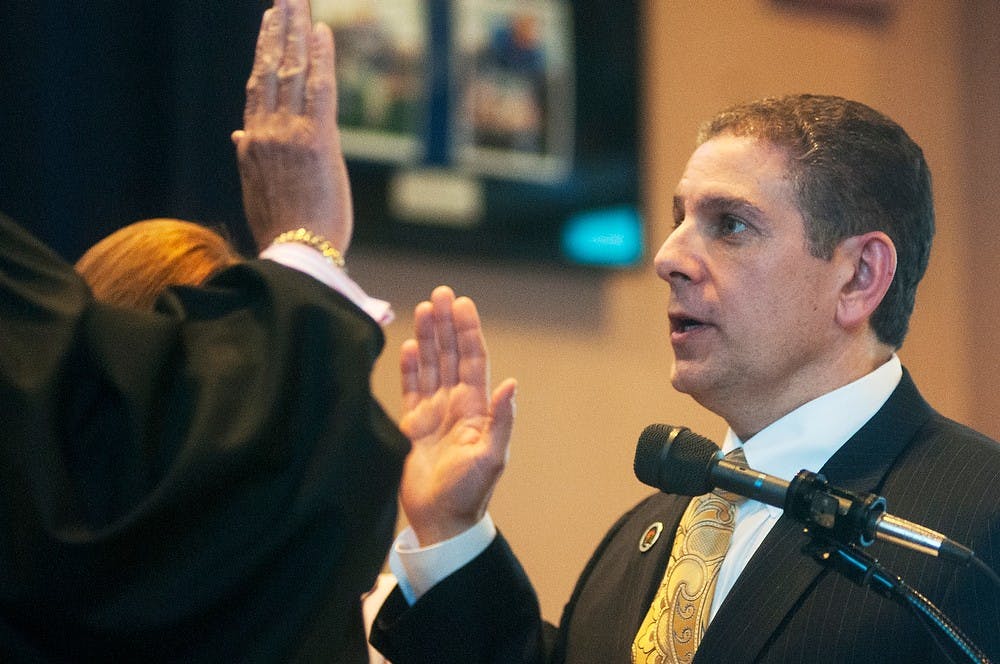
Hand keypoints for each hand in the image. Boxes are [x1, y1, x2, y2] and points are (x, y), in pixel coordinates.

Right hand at [232, 0, 352, 253]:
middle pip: (272, 70)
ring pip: (293, 71)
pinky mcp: (317, 140)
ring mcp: (290, 134)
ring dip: (296, 32)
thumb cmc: (283, 231)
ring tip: (299, 2)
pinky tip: (322, 32)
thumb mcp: (257, 191)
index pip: (258, 88)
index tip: (270, 26)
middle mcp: (266, 132)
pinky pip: (319, 89)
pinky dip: (320, 58)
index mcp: (252, 145)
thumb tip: (238, 135)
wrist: (297, 255)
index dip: (264, 53)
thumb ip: (249, 158)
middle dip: (278, 29)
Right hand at [399, 286, 517, 545]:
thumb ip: (500, 420)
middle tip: (440, 293)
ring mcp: (434, 413)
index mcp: (476, 409)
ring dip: (428, 338)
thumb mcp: (491, 456)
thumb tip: (511, 384)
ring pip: (430, 366)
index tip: (461, 304)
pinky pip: (411, 388)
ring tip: (424, 308)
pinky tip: (408, 345)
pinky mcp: (413, 425)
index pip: (472, 360)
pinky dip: (410, 366)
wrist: (441, 521)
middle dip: (446, 324)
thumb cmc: (469, 493)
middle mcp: (456, 405)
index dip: (467, 332)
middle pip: (450, 355)